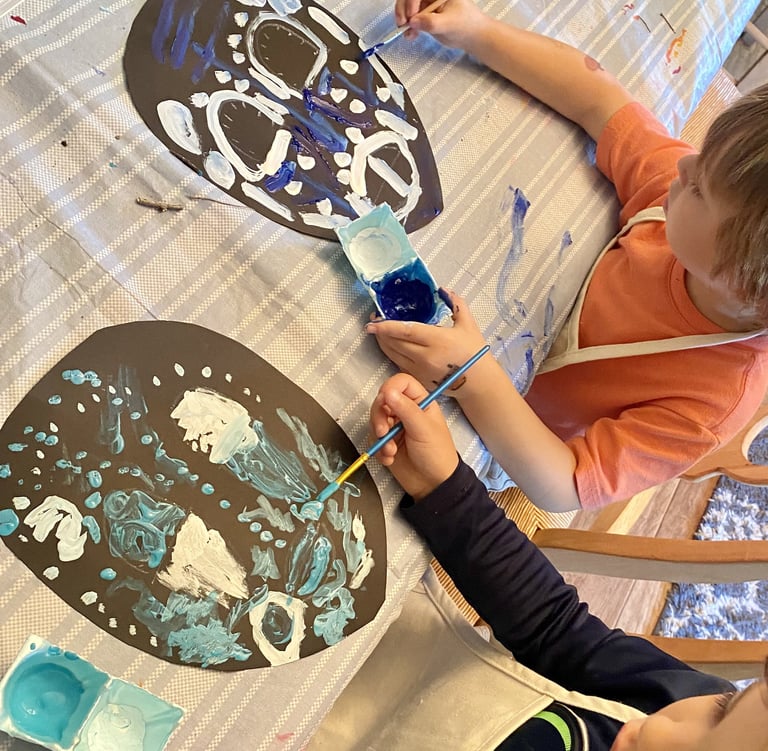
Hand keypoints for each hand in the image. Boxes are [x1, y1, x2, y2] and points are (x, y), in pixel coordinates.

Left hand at [366, 290, 486, 398]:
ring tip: (378, 332)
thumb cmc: (474, 352)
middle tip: (374, 322)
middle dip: (381, 333)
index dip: (387, 326)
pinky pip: (399, 364)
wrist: (478, 382)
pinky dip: (391, 354)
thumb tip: (443, 289)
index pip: (405, 331)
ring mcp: (420, 370)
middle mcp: (426, 356)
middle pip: (395, 343)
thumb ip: (456, 304)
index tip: (373, 321)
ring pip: (393, 355)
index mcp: (438, 340)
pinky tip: (389, 345)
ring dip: (383, 343)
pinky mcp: (419, 379)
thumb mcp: (468, 324)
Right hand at [370, 373, 458, 499]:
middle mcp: (405, 411)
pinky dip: (379, 449)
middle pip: (382, 400)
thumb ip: (406, 409)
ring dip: (380, 437)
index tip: (385, 401)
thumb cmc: (436, 453)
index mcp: (420, 402)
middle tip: (384, 432)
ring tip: (391, 451)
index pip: (401, 383)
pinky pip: (373, 439)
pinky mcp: (387, 442)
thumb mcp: (424, 429)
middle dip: (379, 417)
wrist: (433, 484)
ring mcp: (395, 426)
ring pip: (375, 420)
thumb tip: (387, 392)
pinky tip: (390, 459)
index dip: (390, 388)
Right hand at [394, 0, 487, 46]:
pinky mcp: (425, 17)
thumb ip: (431, 22)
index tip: (411, 16)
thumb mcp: (449, 23)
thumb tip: (413, 22)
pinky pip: (411, 19)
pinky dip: (408, 27)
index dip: (411, 2)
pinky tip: (410, 35)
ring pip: (408, 8)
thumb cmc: (466, 25)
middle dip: (403, 10)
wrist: (471, 36)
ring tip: (407, 32)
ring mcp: (427, 5)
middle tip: (403, 23)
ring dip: (404, 20)